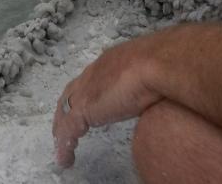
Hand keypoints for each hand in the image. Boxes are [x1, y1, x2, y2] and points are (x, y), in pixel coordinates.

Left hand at [52, 37, 161, 167]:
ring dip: (62, 130)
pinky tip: (65, 158)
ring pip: (65, 113)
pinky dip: (65, 145)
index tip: (80, 108)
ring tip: (60, 147)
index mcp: (106, 64)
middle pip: (70, 94)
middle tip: (62, 128)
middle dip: (64, 111)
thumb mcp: (148, 71)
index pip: (87, 81)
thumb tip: (152, 93)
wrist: (155, 63)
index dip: (81, 94)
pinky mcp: (85, 108)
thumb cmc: (160, 65)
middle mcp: (92, 74)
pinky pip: (69, 130)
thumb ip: (143, 82)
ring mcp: (86, 91)